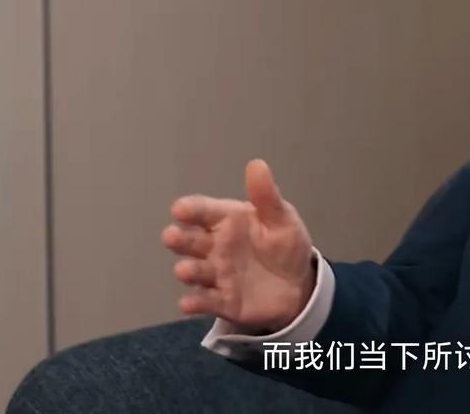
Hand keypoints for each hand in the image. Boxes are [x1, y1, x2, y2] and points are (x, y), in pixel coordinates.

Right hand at [162, 159, 314, 331]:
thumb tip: (257, 164)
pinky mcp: (222, 301)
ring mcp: (216, 275)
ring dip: (187, 271)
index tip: (179, 209)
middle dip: (179, 239)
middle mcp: (215, 247)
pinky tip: (188, 303)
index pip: (204, 212)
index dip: (191, 209)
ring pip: (194, 271)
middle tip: (171, 236)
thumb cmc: (284, 245)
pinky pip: (206, 301)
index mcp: (227, 221)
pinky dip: (196, 302)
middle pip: (190, 241)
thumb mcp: (282, 219)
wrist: (298, 285)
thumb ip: (267, 197)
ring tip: (184, 270)